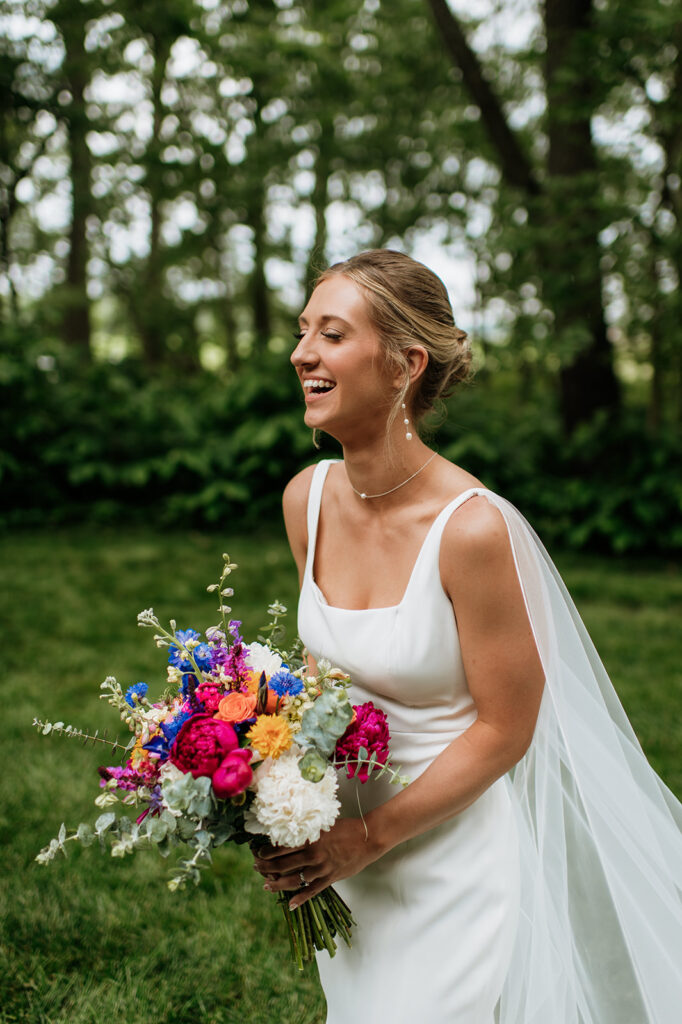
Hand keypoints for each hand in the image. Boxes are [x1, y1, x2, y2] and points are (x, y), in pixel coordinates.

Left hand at [252, 817, 376, 908]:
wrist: (367, 838)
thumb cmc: (346, 829)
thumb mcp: (323, 825)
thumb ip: (308, 832)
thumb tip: (290, 835)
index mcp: (310, 838)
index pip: (281, 847)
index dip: (266, 852)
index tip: (257, 853)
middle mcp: (313, 854)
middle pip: (283, 864)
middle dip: (266, 867)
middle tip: (256, 868)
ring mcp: (321, 868)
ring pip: (294, 879)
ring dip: (278, 884)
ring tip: (267, 886)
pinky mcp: (330, 878)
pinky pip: (312, 891)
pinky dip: (300, 899)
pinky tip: (291, 905)